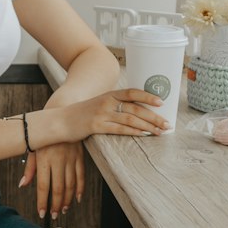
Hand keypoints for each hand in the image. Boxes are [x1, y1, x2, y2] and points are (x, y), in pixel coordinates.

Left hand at [19, 140, 84, 220]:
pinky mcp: (79, 156)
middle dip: (55, 204)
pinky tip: (77, 199)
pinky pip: (81, 175)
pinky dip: (80, 189)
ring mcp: (70, 158)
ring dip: (67, 199)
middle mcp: (58, 160)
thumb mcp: (33, 149)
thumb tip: (22, 185)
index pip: (42, 186)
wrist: (61, 116)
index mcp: (44, 159)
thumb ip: (29, 168)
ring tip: (63, 209)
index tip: (42, 213)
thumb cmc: (43, 136)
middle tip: (54, 215)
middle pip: (57, 188)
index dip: (42, 201)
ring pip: (70, 184)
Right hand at [49, 89, 167, 144]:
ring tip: (160, 132)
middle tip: (167, 123)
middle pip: (136, 108)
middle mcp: (107, 102)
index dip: (148, 96)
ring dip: (148, 126)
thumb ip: (114, 105)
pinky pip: (119, 129)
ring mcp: (102, 114)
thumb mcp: (99, 104)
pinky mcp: (97, 126)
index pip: (132, 92)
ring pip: (130, 119)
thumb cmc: (82, 114)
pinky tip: (143, 135)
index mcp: (109, 94)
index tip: (161, 102)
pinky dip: (134, 132)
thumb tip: (135, 111)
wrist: (60, 121)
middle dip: (154, 116)